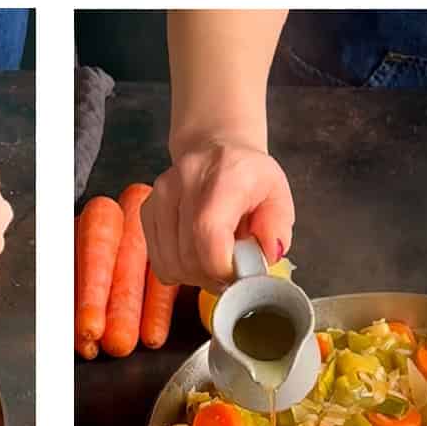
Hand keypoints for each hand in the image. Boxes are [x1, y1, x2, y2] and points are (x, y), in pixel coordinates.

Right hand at [141, 138, 294, 289]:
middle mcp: (185, 180)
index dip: (222, 268)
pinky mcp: (147, 209)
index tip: (240, 275)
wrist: (215, 148)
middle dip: (212, 277)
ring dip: (194, 276)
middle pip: (187, 255)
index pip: (207, 233)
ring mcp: (161, 194)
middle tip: (231, 273)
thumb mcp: (279, 197)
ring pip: (170, 263)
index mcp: (225, 175)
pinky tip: (196, 256)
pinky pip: (158, 260)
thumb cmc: (249, 177)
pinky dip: (178, 269)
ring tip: (214, 263)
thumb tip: (265, 257)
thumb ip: (276, 229)